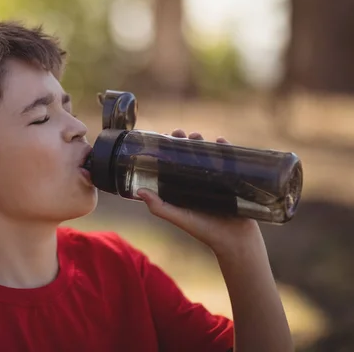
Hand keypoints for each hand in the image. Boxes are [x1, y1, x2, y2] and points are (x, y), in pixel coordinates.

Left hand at [136, 129, 262, 256]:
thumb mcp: (179, 217)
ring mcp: (217, 179)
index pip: (175, 163)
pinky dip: (226, 148)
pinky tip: (221, 140)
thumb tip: (139, 191)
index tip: (164, 138)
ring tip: (197, 135)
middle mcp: (200, 181)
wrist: (235, 241)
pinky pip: (230, 160)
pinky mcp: (234, 179)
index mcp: (185, 187)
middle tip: (180, 133)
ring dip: (202, 142)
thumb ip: (160, 207)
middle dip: (185, 142)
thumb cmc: (205, 230)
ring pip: (209, 155)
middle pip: (191, 155)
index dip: (169, 150)